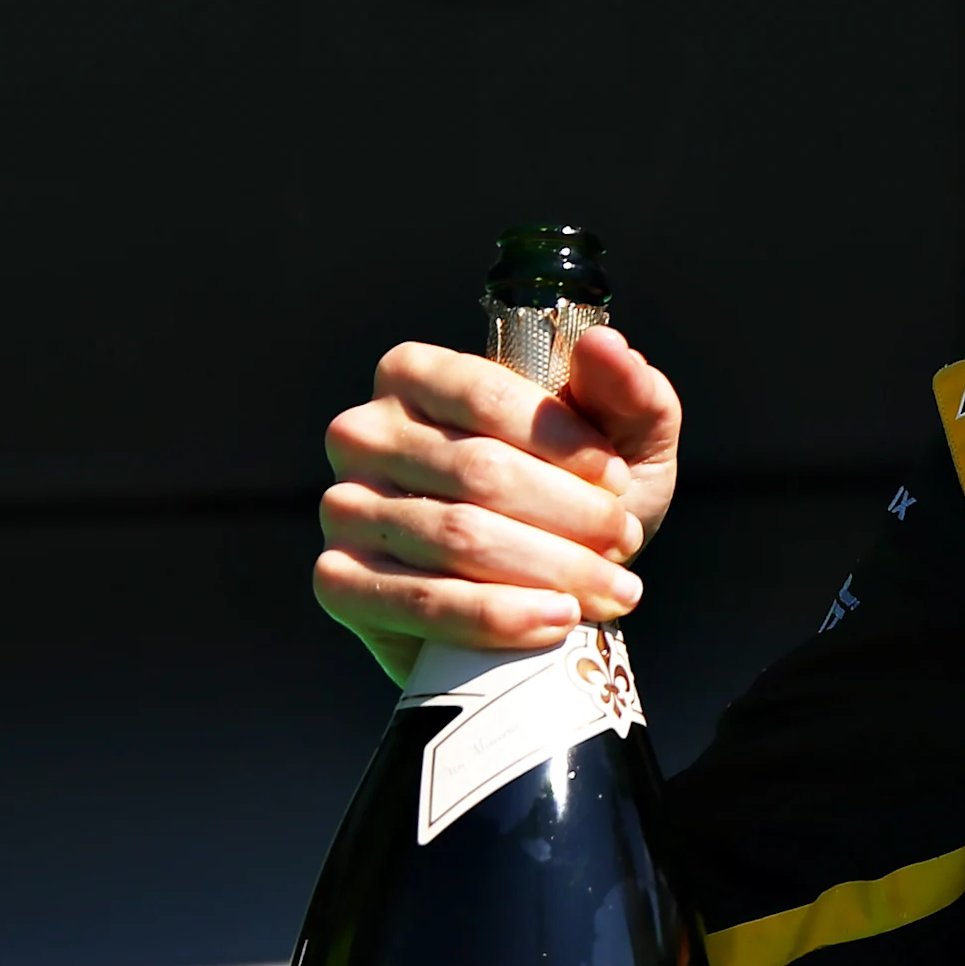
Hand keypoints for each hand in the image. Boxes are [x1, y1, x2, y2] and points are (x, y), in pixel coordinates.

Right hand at [314, 327, 683, 682]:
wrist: (542, 592)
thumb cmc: (580, 496)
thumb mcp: (622, 438)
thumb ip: (625, 389)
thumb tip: (607, 345)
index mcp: (416, 375)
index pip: (489, 396)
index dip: (566, 443)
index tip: (619, 481)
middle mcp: (364, 432)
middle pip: (479, 471)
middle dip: (572, 514)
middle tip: (624, 542)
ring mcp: (343, 507)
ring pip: (458, 536)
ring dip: (553, 569)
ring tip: (612, 586)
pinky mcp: (339, 581)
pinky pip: (424, 601)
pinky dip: (501, 616)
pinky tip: (557, 620)